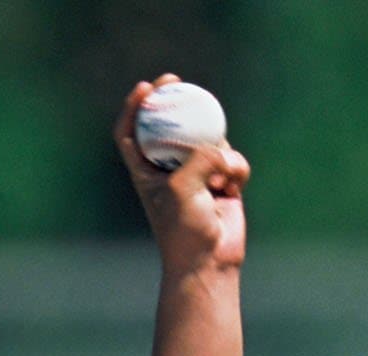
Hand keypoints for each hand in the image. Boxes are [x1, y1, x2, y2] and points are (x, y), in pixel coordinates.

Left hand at [114, 75, 249, 274]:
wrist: (209, 261)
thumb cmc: (184, 230)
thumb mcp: (183, 187)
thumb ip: (198, 157)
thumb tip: (219, 148)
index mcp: (147, 173)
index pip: (131, 135)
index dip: (133, 109)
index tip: (145, 89)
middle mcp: (170, 170)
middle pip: (168, 125)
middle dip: (173, 101)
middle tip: (176, 81)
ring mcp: (198, 174)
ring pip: (209, 141)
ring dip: (218, 152)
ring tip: (218, 179)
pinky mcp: (224, 181)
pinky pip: (233, 161)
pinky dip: (236, 170)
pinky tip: (232, 187)